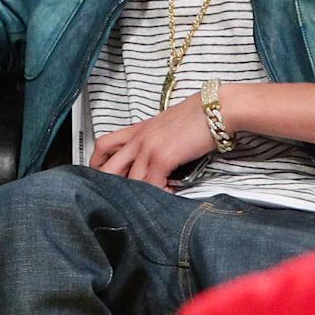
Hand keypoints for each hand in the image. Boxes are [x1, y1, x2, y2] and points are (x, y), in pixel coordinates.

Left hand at [88, 92, 214, 188]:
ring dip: (137, 196)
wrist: (216, 109)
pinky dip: (157, 196)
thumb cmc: (196, 118)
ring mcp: (148, 148)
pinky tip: (166, 198)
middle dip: (109, 186)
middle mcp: (138, 139)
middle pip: (109, 166)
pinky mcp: (163, 157)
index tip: (101, 179)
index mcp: (137, 130)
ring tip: (147, 205)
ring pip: (130, 181)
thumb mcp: (166, 127)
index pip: (104, 144)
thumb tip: (153, 165)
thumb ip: (154, 142)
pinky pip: (152, 185)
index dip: (98, 163)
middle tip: (117, 200)